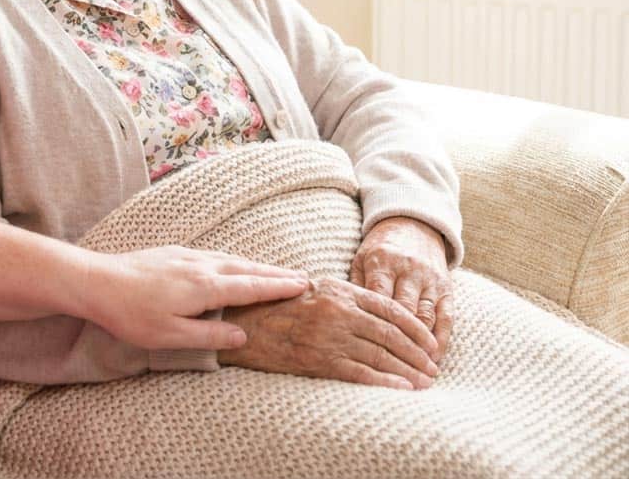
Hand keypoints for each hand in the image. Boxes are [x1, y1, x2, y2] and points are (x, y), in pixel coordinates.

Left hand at [86, 247, 309, 350]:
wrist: (99, 281)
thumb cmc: (132, 314)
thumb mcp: (171, 335)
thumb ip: (209, 334)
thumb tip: (242, 335)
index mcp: (204, 287)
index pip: (251, 286)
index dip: (278, 287)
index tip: (302, 285)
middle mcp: (201, 265)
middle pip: (246, 268)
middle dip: (275, 273)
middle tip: (301, 277)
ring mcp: (187, 256)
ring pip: (230, 259)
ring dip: (256, 265)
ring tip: (274, 271)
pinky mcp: (174, 252)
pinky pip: (214, 254)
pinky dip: (234, 260)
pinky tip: (232, 264)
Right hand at [219, 278, 439, 389]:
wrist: (243, 322)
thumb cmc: (279, 304)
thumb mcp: (313, 288)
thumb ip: (345, 295)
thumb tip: (379, 307)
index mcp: (339, 290)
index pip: (389, 309)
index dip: (416, 328)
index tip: (432, 343)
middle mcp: (337, 311)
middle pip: (390, 334)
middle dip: (417, 353)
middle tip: (434, 368)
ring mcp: (328, 336)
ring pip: (379, 355)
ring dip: (407, 371)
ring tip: (424, 382)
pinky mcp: (318, 359)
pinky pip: (359, 373)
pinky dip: (385, 382)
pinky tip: (402, 390)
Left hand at [350, 216, 453, 360]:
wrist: (412, 226)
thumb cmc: (379, 250)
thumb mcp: (360, 260)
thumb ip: (354, 287)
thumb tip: (342, 319)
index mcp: (380, 263)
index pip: (377, 301)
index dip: (373, 329)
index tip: (365, 354)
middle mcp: (407, 270)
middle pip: (403, 313)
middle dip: (398, 344)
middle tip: (392, 372)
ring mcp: (429, 279)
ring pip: (425, 317)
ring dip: (421, 347)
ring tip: (415, 373)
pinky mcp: (446, 286)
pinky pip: (447, 316)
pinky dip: (442, 339)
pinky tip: (435, 358)